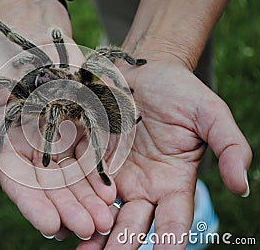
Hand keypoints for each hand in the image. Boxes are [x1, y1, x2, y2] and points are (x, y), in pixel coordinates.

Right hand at [0, 0, 115, 238]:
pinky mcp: (80, 127)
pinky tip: (113, 191)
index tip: (50, 226)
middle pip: (52, 187)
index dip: (33, 206)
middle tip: (87, 230)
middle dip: (69, 209)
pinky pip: (92, 152)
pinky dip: (101, 172)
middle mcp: (34, 152)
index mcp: (8, 150)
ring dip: (89, 199)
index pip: (19, 185)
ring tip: (106, 219)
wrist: (29, 38)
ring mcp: (59, 141)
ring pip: (75, 177)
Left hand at [78, 59, 251, 248]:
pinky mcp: (90, 158)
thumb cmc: (180, 92)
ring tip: (83, 248)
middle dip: (123, 243)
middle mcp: (142, 186)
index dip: (172, 237)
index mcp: (173, 182)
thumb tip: (242, 187)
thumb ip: (229, 147)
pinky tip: (62, 215)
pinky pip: (80, 181)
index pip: (175, 218)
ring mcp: (113, 175)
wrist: (143, 72)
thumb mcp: (210, 114)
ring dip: (93, 231)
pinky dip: (72, 199)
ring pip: (103, 210)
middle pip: (133, 222)